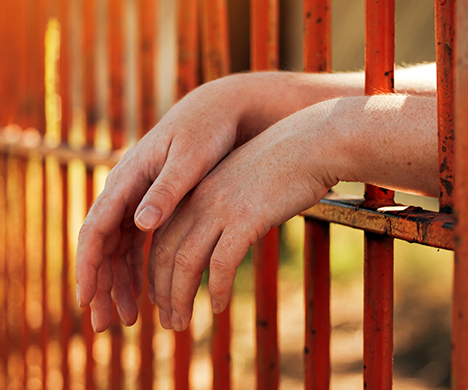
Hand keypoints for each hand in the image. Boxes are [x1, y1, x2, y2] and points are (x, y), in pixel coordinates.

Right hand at [75, 77, 253, 331]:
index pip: (95, 229)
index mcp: (126, 178)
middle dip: (99, 286)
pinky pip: (134, 242)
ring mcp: (135, 196)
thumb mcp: (190, 160)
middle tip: (105, 326)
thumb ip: (165, 190)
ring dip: (117, 283)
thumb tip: (140, 224)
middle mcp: (124, 189)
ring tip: (127, 319)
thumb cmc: (206, 131)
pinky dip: (134, 269)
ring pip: (116, 248)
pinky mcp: (151, 202)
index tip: (87, 300)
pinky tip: (143, 293)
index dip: (88, 267)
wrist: (219, 110)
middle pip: (100, 245)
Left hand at [147, 103, 337, 330]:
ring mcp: (221, 208)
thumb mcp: (240, 184)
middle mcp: (199, 200)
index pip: (160, 239)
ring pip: (185, 262)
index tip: (161, 299)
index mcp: (193, 192)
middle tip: (169, 322)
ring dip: (181, 297)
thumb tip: (219, 237)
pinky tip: (219, 307)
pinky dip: (217, 289)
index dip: (156, 274)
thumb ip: (222, 209)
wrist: (311, 144)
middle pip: (164, 254)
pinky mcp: (246, 218)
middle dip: (163, 293)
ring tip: (183, 323)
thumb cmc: (281, 166)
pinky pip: (222, 263)